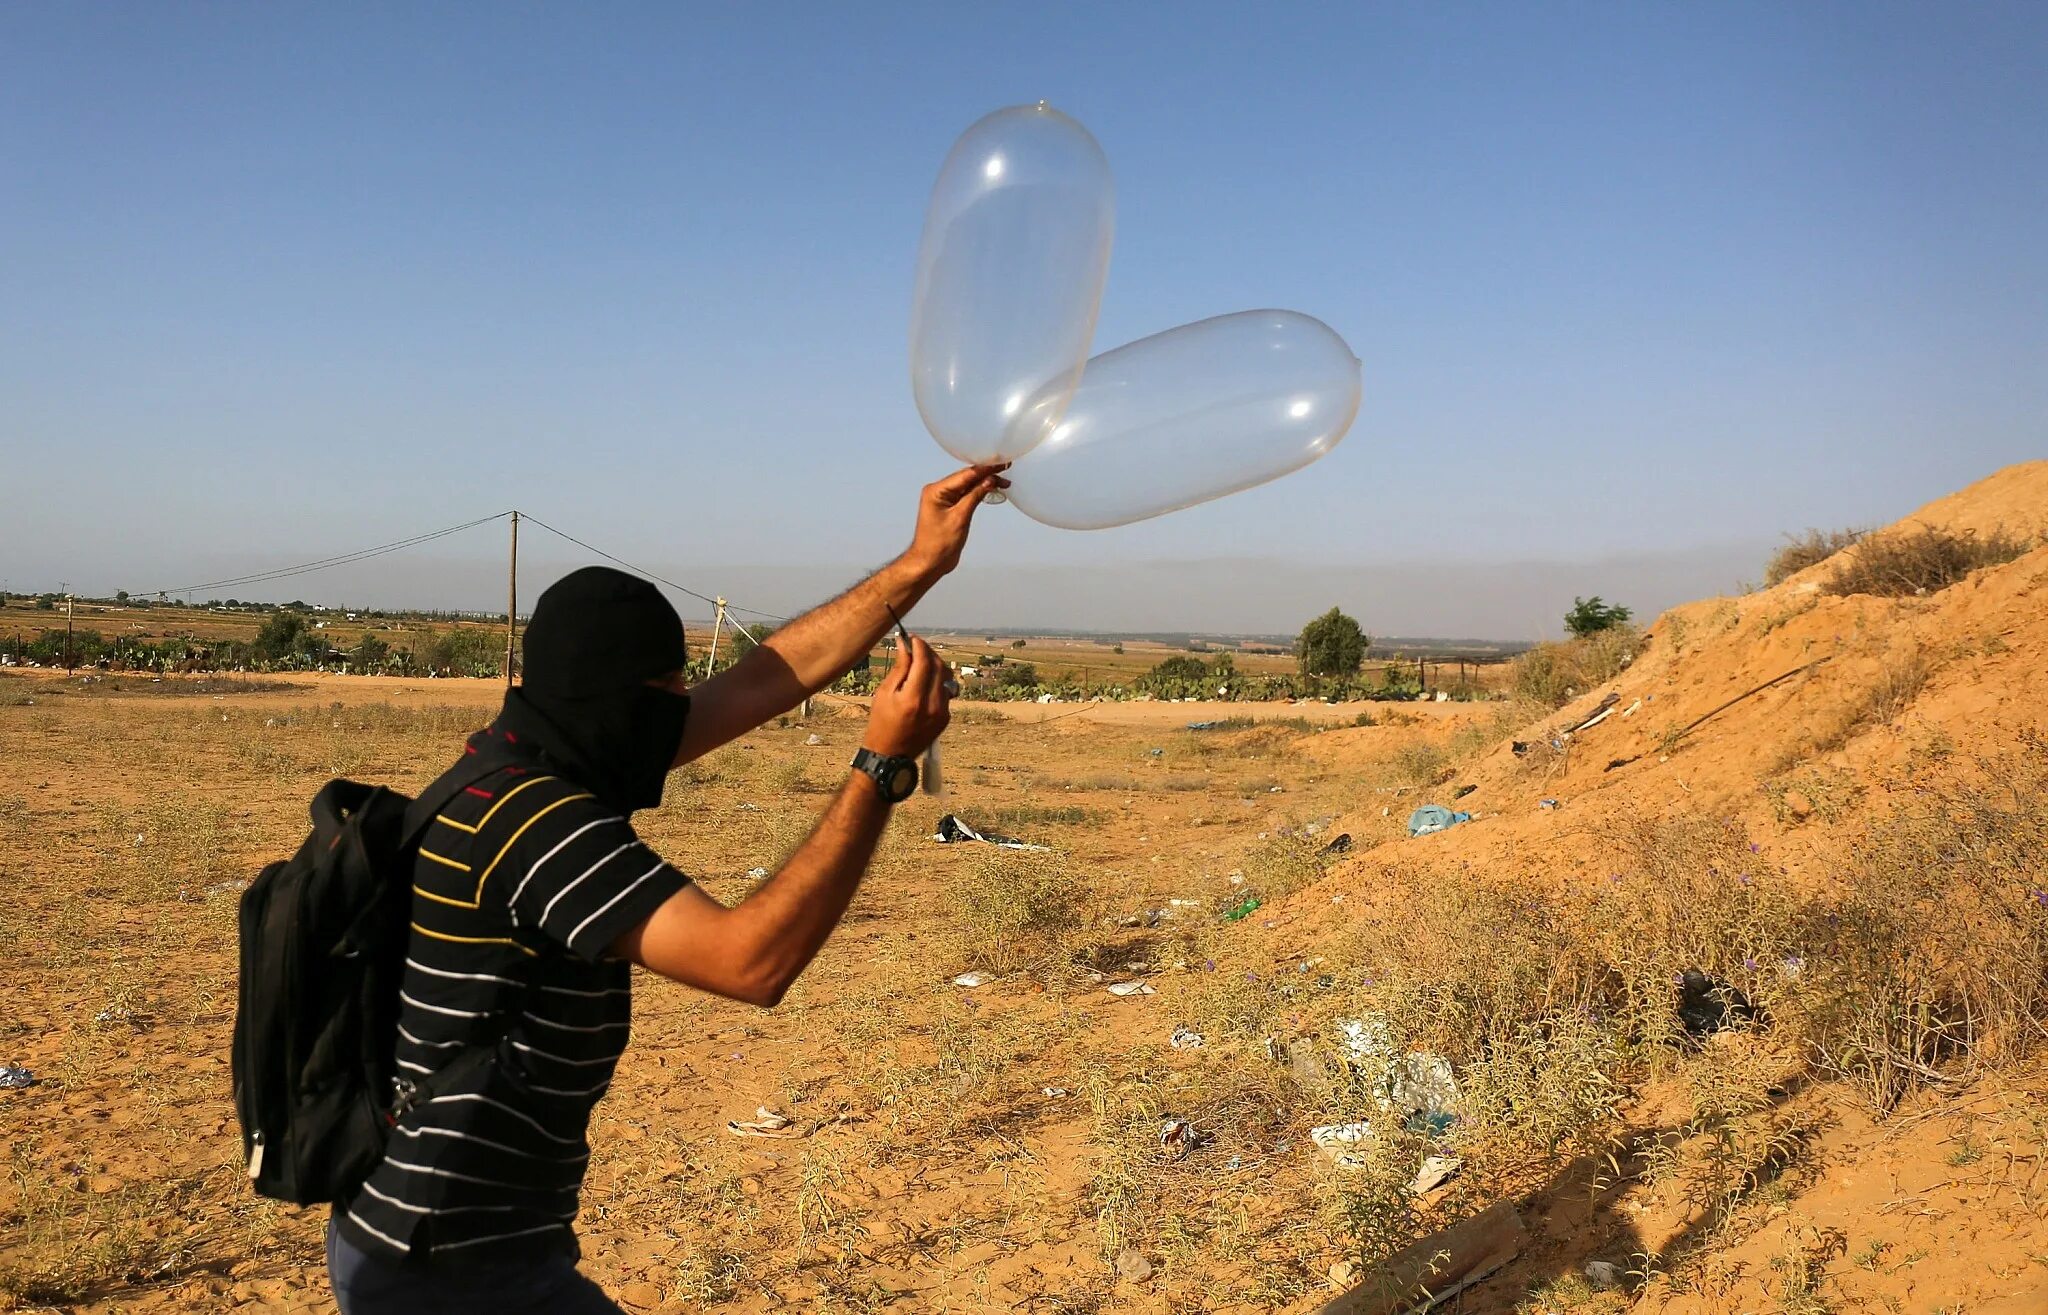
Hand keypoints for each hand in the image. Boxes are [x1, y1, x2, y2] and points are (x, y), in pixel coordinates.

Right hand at [861, 636, 951, 757]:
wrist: (890, 755)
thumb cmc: (880, 723)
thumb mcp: (884, 693)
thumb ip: (899, 668)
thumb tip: (904, 644)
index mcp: (913, 699)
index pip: (924, 661)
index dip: (919, 646)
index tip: (912, 639)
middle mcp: (933, 705)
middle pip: (939, 666)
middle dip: (929, 652)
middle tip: (916, 647)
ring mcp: (942, 713)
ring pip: (946, 677)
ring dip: (935, 665)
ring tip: (920, 662)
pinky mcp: (946, 718)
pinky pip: (945, 691)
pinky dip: (936, 681)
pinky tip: (923, 682)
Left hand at [903, 465, 1008, 580]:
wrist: (930, 562)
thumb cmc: (940, 543)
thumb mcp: (960, 517)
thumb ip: (975, 496)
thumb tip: (989, 480)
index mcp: (936, 490)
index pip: (965, 475)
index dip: (984, 469)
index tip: (1001, 463)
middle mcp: (938, 491)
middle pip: (966, 478)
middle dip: (986, 474)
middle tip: (1006, 468)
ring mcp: (943, 499)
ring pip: (967, 486)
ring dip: (984, 483)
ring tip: (1004, 481)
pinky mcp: (949, 508)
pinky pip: (966, 495)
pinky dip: (978, 492)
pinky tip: (991, 489)